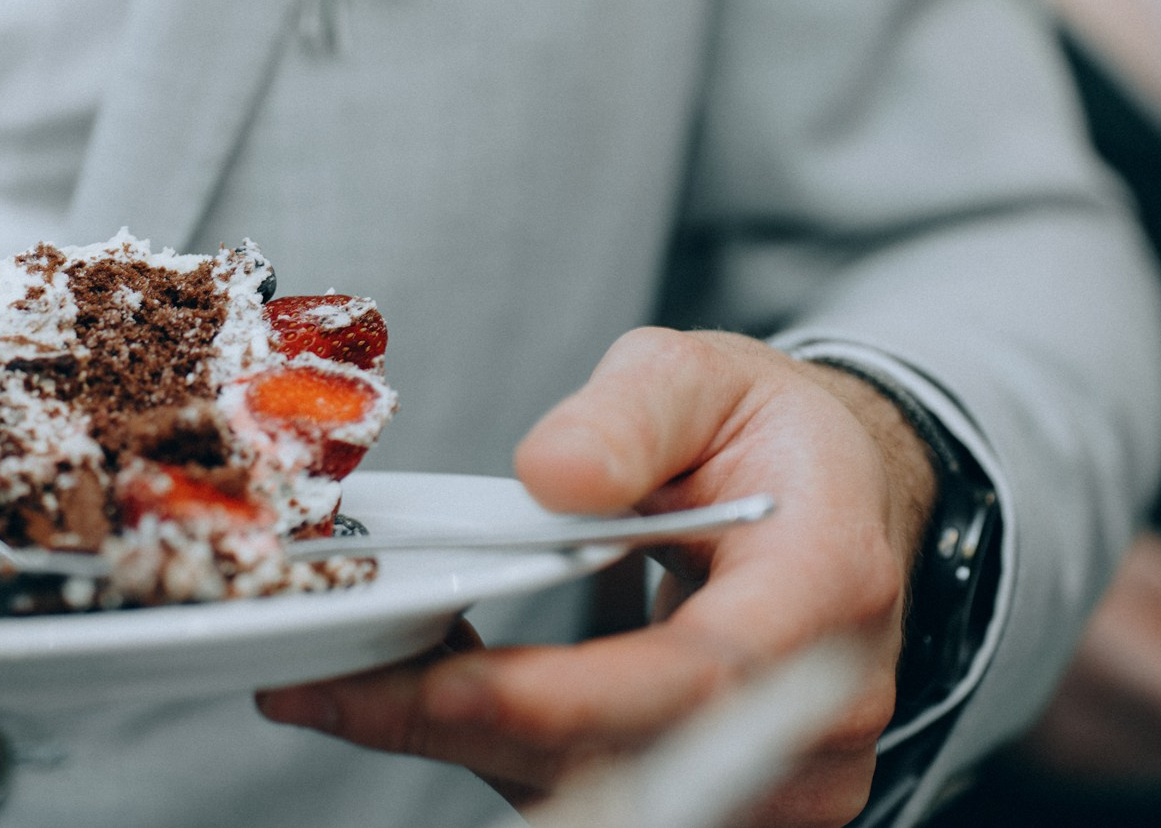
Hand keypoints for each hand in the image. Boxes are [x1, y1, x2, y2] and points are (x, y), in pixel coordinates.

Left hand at [257, 328, 935, 826]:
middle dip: (461, 730)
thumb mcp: (699, 376)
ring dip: (466, 746)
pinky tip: (430, 688)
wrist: (837, 496)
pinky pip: (597, 795)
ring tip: (356, 676)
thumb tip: (551, 473)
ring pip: (596, 796)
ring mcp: (785, 781)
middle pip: (622, 760)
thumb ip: (629, 414)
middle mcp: (818, 712)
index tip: (430, 682)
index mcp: (825, 589)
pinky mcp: (736, 807)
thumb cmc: (768, 434)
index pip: (688, 678)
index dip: (551, 696)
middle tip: (323, 684)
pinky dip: (502, 751)